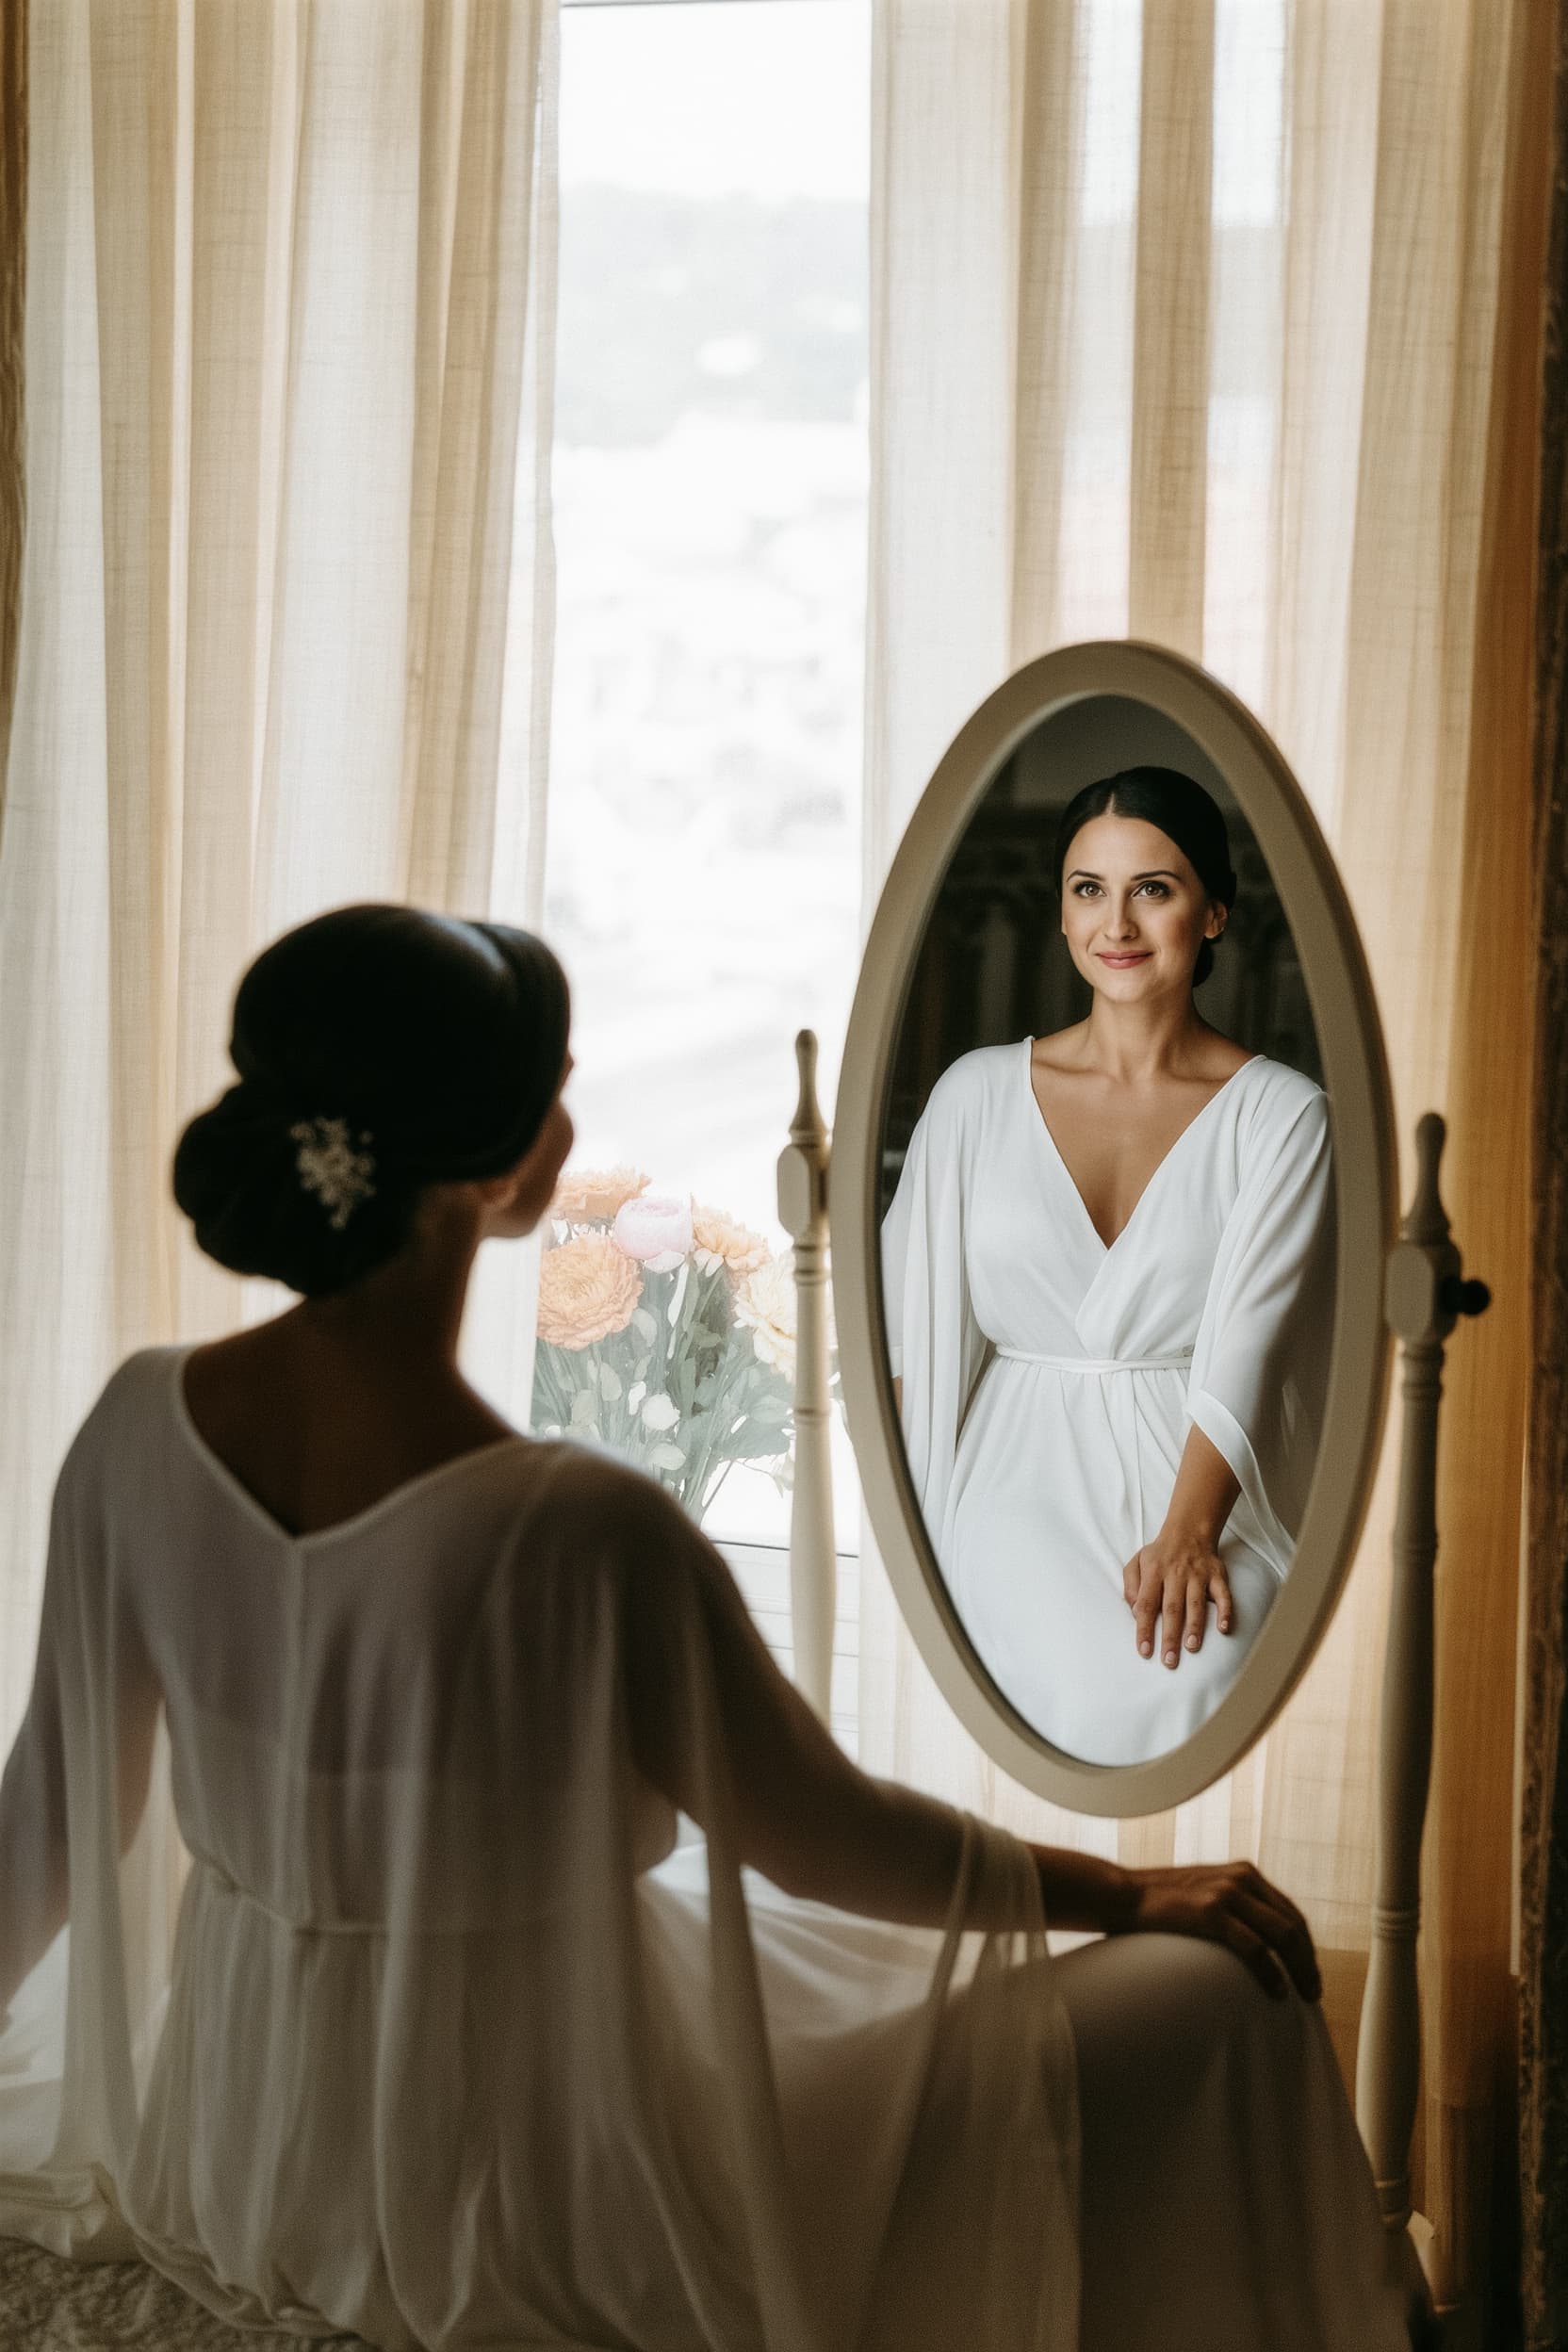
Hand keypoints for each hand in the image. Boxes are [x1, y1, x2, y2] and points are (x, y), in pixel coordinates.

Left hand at [1123, 1525, 1233, 1667]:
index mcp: (1153, 1572)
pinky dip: (1225, 1612)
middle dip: (1170, 1637)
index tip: (1145, 1651)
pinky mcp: (1217, 1576)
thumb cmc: (1159, 1555)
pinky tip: (1224, 1629)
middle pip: (1172, 1608)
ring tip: (1191, 1648)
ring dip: (1195, 1627)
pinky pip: (1223, 1595)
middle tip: (1169, 1661)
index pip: (1147, 1604)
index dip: (1145, 1629)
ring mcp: (1198, 1575)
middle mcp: (1176, 1573)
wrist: (1189, 1531)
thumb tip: (1135, 1612)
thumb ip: (1130, 1586)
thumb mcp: (1136, 1563)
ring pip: (1196, 1604)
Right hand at [1128, 1860, 1320, 2000]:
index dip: (1305, 1946)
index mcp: (1244, 1874)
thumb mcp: (1205, 1895)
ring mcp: (1227, 1892)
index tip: (1309, 1973)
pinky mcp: (1212, 1911)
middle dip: (1308, 1961)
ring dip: (1299, 1969)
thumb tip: (1254, 1945)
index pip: (1290, 1913)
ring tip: (1303, 1995)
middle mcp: (1242, 1878)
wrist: (1123, 1895)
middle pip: (1293, 1924)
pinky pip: (1256, 1948)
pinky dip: (1272, 1972)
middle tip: (1313, 1992)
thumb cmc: (1160, 1904)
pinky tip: (1277, 1991)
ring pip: (1282, 1935)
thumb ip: (1231, 1909)